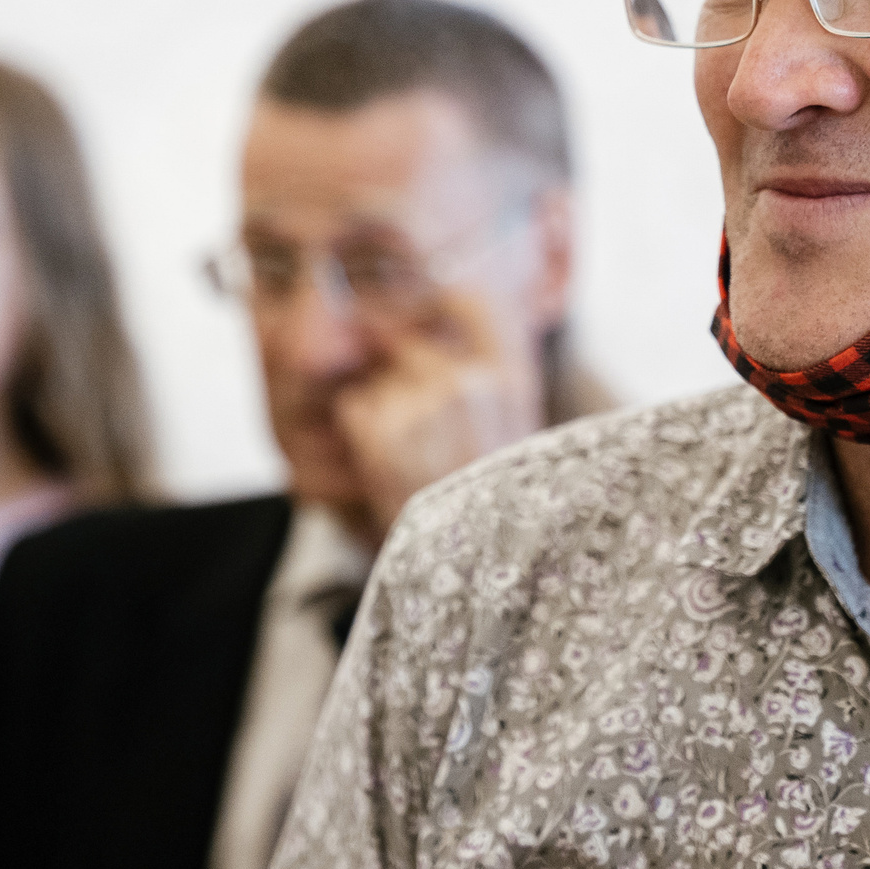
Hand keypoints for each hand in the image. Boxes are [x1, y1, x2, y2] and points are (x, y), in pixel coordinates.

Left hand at [331, 289, 542, 541]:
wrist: (468, 571)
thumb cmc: (489, 501)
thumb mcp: (514, 428)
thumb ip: (492, 370)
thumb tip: (458, 297)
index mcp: (508, 380)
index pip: (469, 299)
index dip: (442, 300)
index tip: (430, 313)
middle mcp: (468, 384)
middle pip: (410, 346)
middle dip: (404, 380)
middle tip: (427, 440)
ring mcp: (423, 406)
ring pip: (379, 379)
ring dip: (384, 415)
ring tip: (413, 460)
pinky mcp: (381, 431)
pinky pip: (354, 405)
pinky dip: (360, 434)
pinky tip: (389, 467)